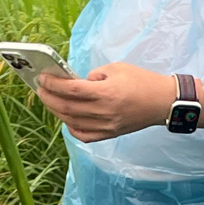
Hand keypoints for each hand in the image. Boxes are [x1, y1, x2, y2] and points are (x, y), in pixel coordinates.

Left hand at [36, 63, 181, 142]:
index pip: (71, 89)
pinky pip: (84, 135)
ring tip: (50, 101)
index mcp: (106, 92)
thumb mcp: (117, 68)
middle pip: (67, 107)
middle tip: (40, 89)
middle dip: (49, 97)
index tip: (42, 78)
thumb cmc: (142, 81)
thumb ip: (94, 75)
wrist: (163, 102)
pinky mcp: (110, 134)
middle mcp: (104, 112)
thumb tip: (76, 82)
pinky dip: (71, 128)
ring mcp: (107, 126)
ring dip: (56, 111)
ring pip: (72, 122)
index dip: (53, 84)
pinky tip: (67, 119)